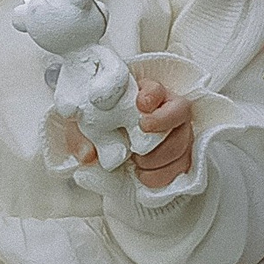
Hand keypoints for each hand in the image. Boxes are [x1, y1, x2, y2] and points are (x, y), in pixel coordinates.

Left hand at [59, 77, 193, 181]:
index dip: (153, 95)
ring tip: (137, 163)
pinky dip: (164, 175)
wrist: (107, 149)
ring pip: (183, 141)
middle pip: (180, 111)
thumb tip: (88, 156)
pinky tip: (144, 176)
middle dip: (161, 130)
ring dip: (160, 157)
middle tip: (138, 147)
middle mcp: (166, 108)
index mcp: (141, 93)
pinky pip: (183, 164)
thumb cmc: (97, 128)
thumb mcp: (79, 129)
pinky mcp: (182, 153)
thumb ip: (79, 138)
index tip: (140, 106)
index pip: (156, 86)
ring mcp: (177, 130)